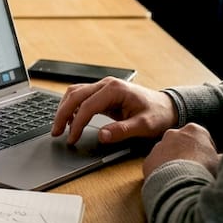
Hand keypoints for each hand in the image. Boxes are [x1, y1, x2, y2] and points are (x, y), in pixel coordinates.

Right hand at [49, 77, 177, 145]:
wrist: (167, 107)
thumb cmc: (158, 114)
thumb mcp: (144, 126)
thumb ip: (122, 131)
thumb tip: (101, 136)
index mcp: (115, 89)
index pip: (87, 106)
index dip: (77, 123)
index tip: (71, 138)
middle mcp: (106, 84)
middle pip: (75, 95)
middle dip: (62, 114)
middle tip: (55, 132)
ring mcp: (103, 87)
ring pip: (75, 93)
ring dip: (65, 109)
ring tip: (60, 128)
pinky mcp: (103, 93)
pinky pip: (81, 96)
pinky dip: (72, 107)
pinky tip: (71, 121)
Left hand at [143, 123, 219, 177]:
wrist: (180, 182)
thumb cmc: (204, 170)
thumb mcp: (219, 162)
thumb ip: (219, 157)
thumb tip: (222, 158)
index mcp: (194, 130)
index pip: (202, 137)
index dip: (206, 151)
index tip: (208, 162)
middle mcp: (173, 133)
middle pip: (182, 143)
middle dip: (187, 153)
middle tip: (193, 170)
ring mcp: (159, 146)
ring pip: (167, 153)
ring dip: (172, 162)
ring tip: (180, 178)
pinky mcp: (148, 160)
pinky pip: (156, 165)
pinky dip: (161, 172)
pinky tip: (168, 182)